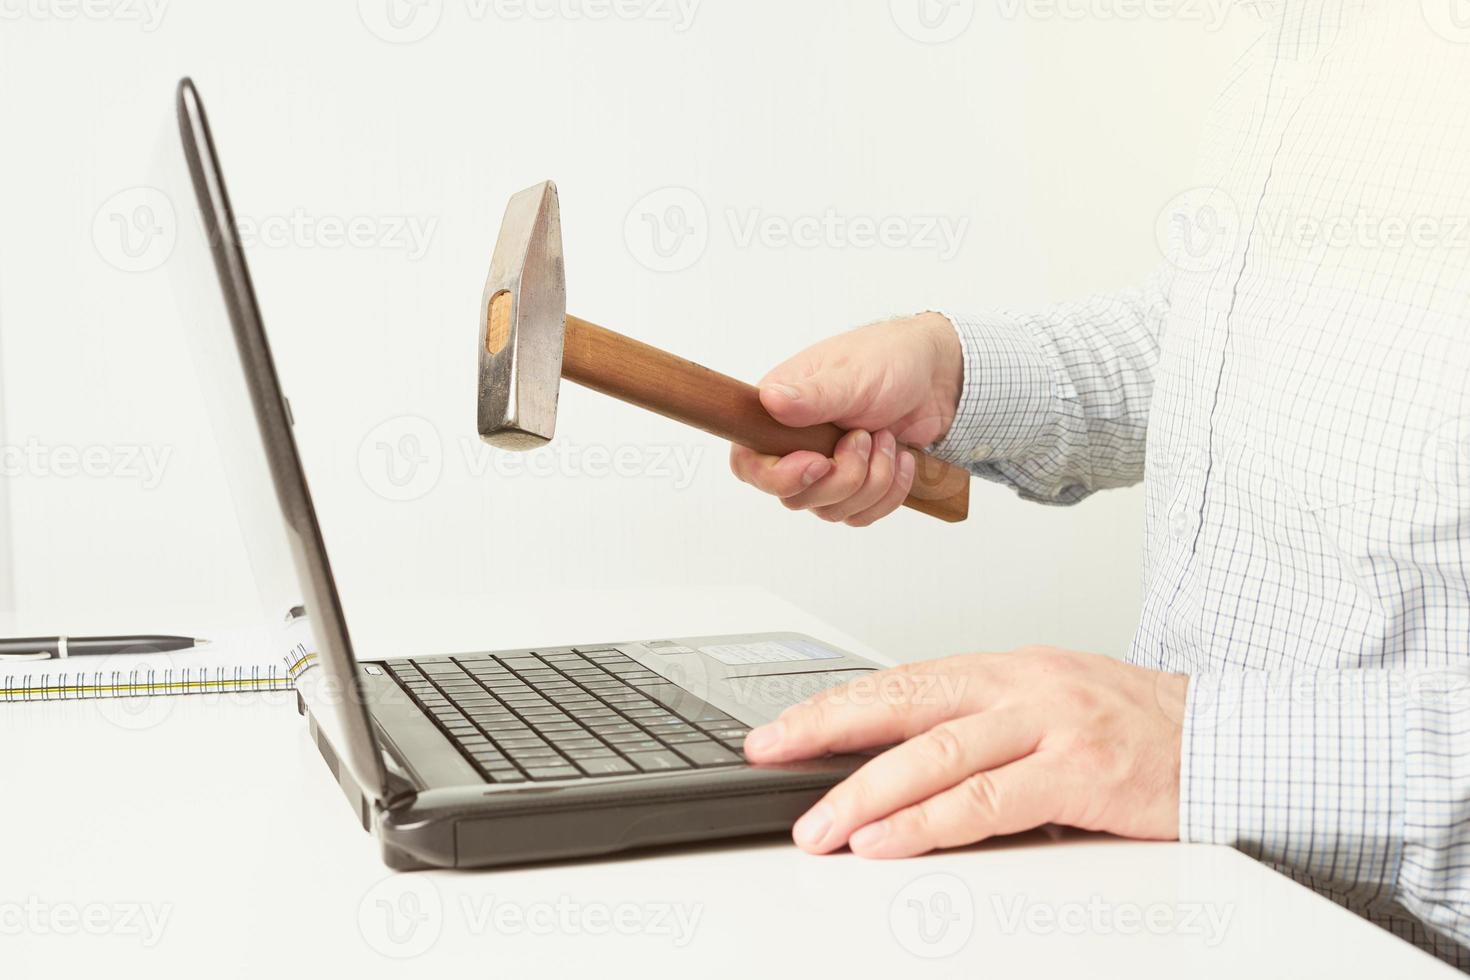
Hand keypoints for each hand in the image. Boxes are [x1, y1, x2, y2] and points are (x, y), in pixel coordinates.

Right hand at [730, 312, 962, 525]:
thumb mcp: (852, 375)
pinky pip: (861, 515)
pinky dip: (889, 492)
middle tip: (865, 435)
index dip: (779, 477)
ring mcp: (824, 470)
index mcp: (777, 414)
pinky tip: (902, 458)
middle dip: (843, 476)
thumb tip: (770, 400)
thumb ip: (813, 396)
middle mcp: (793, 446)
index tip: (819, 462)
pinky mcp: (854, 487)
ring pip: (831, 510)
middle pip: (796, 498)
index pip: (749, 466)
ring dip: (872, 480)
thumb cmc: (888, 361)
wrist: (936, 377)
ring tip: (887, 439)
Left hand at [742, 647, 1186, 856]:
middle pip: (904, 703)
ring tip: (818, 826)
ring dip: (866, 792)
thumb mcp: (1052, 707)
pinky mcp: (1082, 770)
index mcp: (1009, 667)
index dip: (836, 707)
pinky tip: (887, 840)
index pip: (902, 683)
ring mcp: (1052, 722)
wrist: (1236, 739)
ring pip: (937, 752)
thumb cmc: (1141, 728)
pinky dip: (929, 823)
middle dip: (826, 731)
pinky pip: (989, 800)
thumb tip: (904, 761)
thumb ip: (985, 728)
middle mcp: (1023, 683)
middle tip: (769, 757)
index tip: (780, 732)